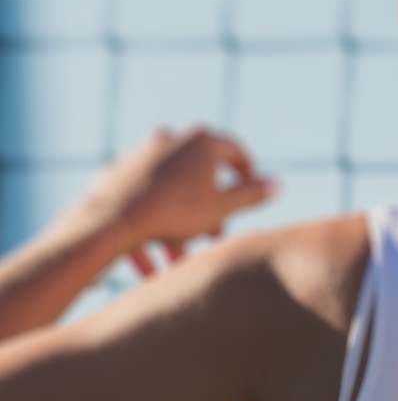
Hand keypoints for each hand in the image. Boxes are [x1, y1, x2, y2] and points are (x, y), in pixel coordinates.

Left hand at [77, 127, 276, 276]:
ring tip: (178, 259)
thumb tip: (279, 185)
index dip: (247, 172)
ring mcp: (138, 154)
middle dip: (209, 208)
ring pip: (167, 192)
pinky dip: (147, 226)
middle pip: (198, 174)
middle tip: (215, 234)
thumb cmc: (176, 211)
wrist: (116, 219)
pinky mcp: (114, 173)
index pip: (234, 151)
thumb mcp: (223, 207)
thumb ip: (251, 194)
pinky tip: (148, 262)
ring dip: (177, 224)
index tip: (251, 190)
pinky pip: (139, 201)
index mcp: (200, 141)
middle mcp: (168, 138)